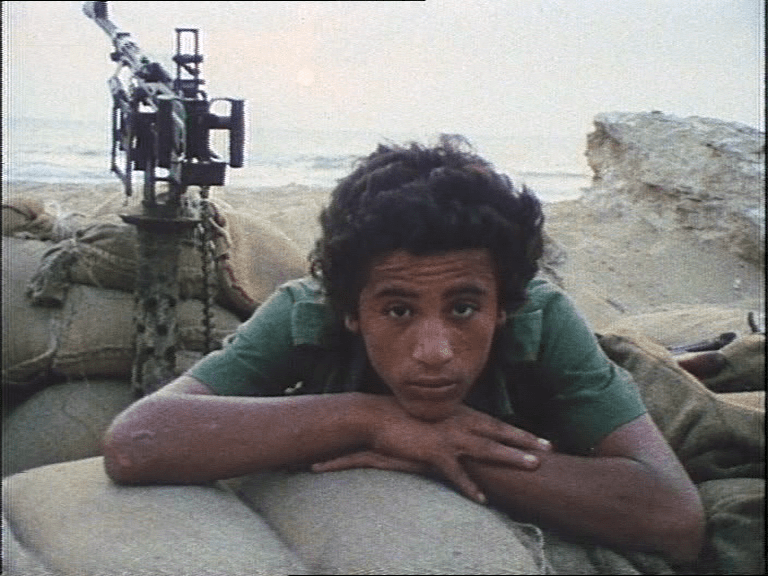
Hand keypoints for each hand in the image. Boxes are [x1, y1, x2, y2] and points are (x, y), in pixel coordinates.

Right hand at [315, 397, 551, 503]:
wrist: (378, 418)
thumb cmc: (405, 417)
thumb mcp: (433, 416)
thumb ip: (453, 422)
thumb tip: (467, 430)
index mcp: (460, 414)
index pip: (496, 423)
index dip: (518, 432)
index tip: (540, 439)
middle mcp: (459, 423)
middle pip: (499, 432)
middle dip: (525, 440)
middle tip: (549, 449)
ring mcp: (449, 437)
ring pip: (487, 448)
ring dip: (510, 457)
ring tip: (532, 465)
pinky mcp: (435, 452)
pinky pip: (457, 473)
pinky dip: (471, 487)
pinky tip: (483, 499)